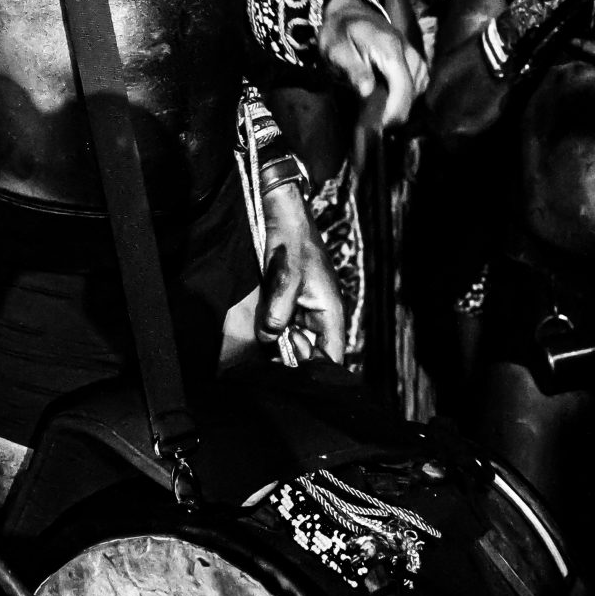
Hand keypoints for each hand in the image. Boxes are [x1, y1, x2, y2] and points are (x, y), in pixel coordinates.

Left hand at [257, 183, 345, 361]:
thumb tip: (270, 339)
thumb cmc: (291, 242)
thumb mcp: (285, 279)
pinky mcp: (292, 301)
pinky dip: (274, 328)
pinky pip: (285, 324)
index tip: (296, 382)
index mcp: (330, 311)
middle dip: (292, 356)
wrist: (283, 213)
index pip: (332, 355)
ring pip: (295, 338)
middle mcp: (321, 314)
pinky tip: (263, 327)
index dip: (318, 372)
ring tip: (265, 339)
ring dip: (280, 341)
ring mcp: (306, 307)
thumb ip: (278, 313)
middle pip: (311, 351)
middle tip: (272, 353)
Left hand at [320, 0, 424, 129]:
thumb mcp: (336, 50)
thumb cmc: (340, 33)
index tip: (379, 127)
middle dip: (396, 112)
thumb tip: (366, 92)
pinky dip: (407, 96)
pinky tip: (391, 99)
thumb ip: (353, 70)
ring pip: (418, 90)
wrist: (350, 13)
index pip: (402, 87)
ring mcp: (415, 55)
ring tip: (380, 112)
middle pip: (413, 92)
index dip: (394, 112)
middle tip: (374, 123)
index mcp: (390, 48)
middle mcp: (409, 51)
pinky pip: (419, 84)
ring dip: (402, 104)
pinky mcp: (416, 60)